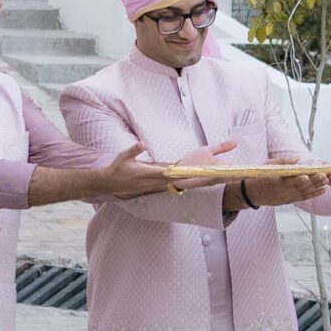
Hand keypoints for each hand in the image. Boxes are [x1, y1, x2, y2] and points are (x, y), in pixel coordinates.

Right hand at [98, 141, 233, 199]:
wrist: (110, 184)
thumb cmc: (117, 169)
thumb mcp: (123, 157)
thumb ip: (134, 150)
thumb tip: (142, 143)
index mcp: (152, 175)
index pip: (174, 175)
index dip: (189, 173)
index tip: (202, 172)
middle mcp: (159, 183)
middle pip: (185, 182)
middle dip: (202, 180)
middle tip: (220, 177)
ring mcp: (159, 187)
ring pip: (184, 186)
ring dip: (200, 183)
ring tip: (218, 179)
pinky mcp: (159, 187)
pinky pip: (178, 186)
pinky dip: (190, 184)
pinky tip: (201, 183)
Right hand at [243, 168, 328, 207]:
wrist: (250, 193)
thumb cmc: (259, 176)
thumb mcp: (268, 165)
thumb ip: (283, 162)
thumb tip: (298, 159)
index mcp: (275, 181)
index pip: (289, 181)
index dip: (299, 179)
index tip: (309, 175)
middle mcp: (281, 191)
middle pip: (300, 187)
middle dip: (313, 182)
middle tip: (324, 176)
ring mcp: (285, 197)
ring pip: (303, 193)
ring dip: (316, 187)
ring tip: (326, 182)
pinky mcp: (287, 201)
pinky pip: (302, 198)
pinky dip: (312, 195)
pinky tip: (321, 191)